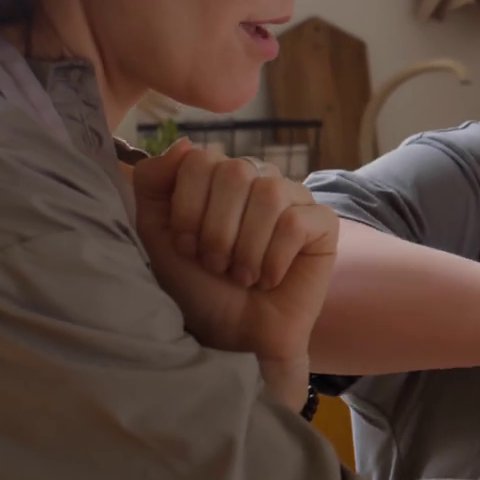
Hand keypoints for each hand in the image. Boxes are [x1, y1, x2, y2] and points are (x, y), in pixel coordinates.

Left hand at [132, 140, 338, 367]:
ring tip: (242, 275)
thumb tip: (185, 144)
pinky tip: (270, 280)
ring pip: (269, 194)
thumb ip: (155, 183)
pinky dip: (274, 259)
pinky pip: (295, 223)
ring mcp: (296, 199)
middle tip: (216, 265)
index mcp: (221, 175)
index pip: (200, 159)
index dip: (188, 208)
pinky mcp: (324, 225)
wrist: (235, 336)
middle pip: (235, 172)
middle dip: (217, 229)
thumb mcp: (158, 234)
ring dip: (245, 247)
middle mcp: (260, 179)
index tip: (187, 247)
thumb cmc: (199, 287)